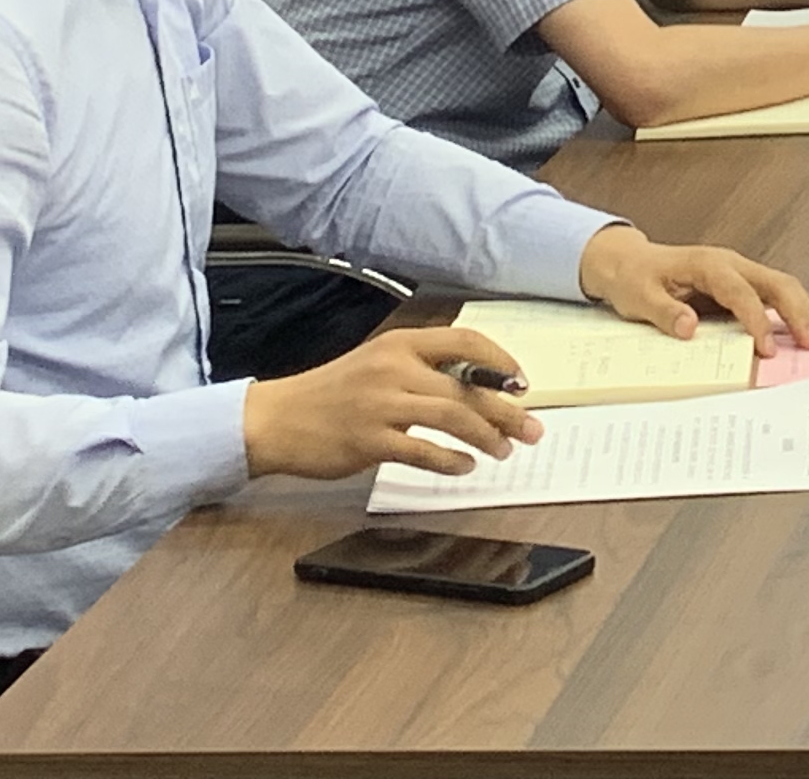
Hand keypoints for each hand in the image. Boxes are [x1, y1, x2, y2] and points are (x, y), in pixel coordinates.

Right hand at [243, 325, 541, 481]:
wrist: (275, 420)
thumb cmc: (332, 394)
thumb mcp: (378, 365)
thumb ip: (421, 370)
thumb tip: (478, 385)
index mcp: (401, 343)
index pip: (466, 341)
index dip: (501, 361)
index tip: (522, 384)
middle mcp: (395, 368)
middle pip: (468, 385)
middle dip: (507, 410)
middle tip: (534, 430)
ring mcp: (381, 405)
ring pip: (452, 416)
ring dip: (486, 436)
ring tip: (504, 451)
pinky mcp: (368, 441)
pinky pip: (423, 452)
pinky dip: (450, 461)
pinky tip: (464, 468)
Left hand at [575, 225, 808, 353]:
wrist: (628, 262)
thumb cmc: (634, 278)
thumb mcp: (639, 297)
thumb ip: (665, 312)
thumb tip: (690, 329)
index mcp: (708, 265)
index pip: (740, 292)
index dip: (755, 320)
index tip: (766, 348)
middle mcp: (730, 264)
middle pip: (775, 282)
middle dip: (797, 310)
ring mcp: (737, 272)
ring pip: (780, 285)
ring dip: (802, 309)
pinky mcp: (738, 284)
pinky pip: (771, 293)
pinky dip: (792, 309)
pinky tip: (803, 327)